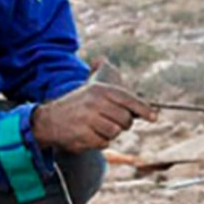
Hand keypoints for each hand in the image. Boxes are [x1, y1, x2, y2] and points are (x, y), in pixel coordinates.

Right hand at [31, 83, 156, 152]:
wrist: (49, 120)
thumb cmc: (76, 105)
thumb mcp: (89, 86)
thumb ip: (102, 75)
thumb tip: (102, 60)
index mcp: (100, 90)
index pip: (128, 99)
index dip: (143, 109)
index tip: (154, 117)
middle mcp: (95, 103)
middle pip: (125, 120)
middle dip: (121, 124)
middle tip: (109, 121)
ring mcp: (89, 120)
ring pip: (115, 132)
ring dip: (109, 133)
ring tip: (96, 127)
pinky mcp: (84, 136)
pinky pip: (104, 143)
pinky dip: (99, 142)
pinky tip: (88, 134)